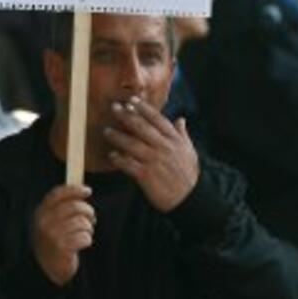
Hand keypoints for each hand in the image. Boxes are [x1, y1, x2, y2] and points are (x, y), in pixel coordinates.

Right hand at [31, 184, 94, 285]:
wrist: (47, 269)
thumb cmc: (54, 241)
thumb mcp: (51, 222)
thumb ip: (62, 207)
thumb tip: (83, 191)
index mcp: (41, 213)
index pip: (58, 194)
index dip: (74, 190)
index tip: (88, 191)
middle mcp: (44, 222)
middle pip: (74, 207)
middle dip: (88, 211)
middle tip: (92, 218)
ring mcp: (52, 235)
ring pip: (82, 222)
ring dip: (88, 228)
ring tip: (86, 233)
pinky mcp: (62, 247)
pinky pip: (84, 237)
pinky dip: (87, 240)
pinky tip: (83, 243)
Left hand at [103, 96, 198, 211]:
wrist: (190, 198)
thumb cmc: (189, 174)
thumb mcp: (189, 151)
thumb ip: (182, 134)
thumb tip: (180, 120)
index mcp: (174, 140)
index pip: (157, 119)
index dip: (143, 108)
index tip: (131, 100)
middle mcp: (164, 147)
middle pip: (142, 128)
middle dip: (127, 116)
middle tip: (114, 107)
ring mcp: (155, 161)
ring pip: (133, 145)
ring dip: (118, 137)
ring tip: (107, 131)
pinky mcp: (147, 175)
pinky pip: (129, 165)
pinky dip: (120, 160)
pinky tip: (111, 155)